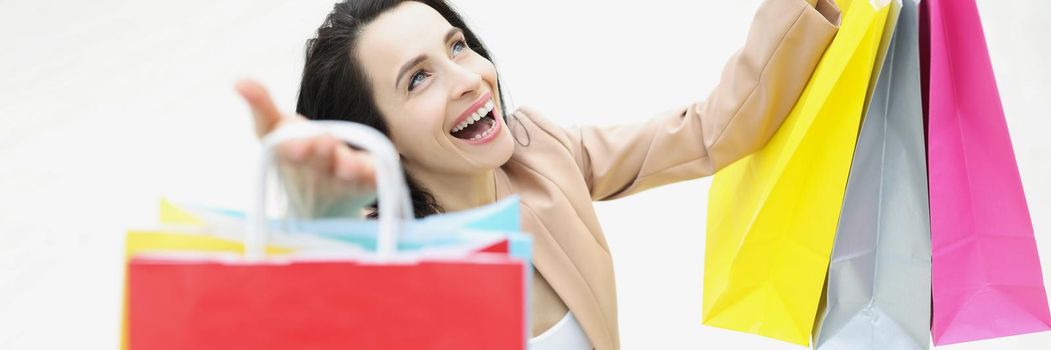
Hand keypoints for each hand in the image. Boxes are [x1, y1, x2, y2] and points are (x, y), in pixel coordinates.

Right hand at [236, 79, 377, 217]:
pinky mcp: (365, 184)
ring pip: (344, 174)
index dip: (288, 141)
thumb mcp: (275, 131)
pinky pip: (372, 181)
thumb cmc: (297, 156)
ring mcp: (340, 180)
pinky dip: (373, 176)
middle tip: (323, 140)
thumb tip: (238, 81)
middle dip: (318, 151)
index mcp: (288, 155)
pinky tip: (373, 170)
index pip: (282, 147)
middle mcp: (312, 171)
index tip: (291, 134)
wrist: (321, 204)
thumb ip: (262, 106)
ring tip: (350, 164)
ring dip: (347, 167)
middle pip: (315, 160)